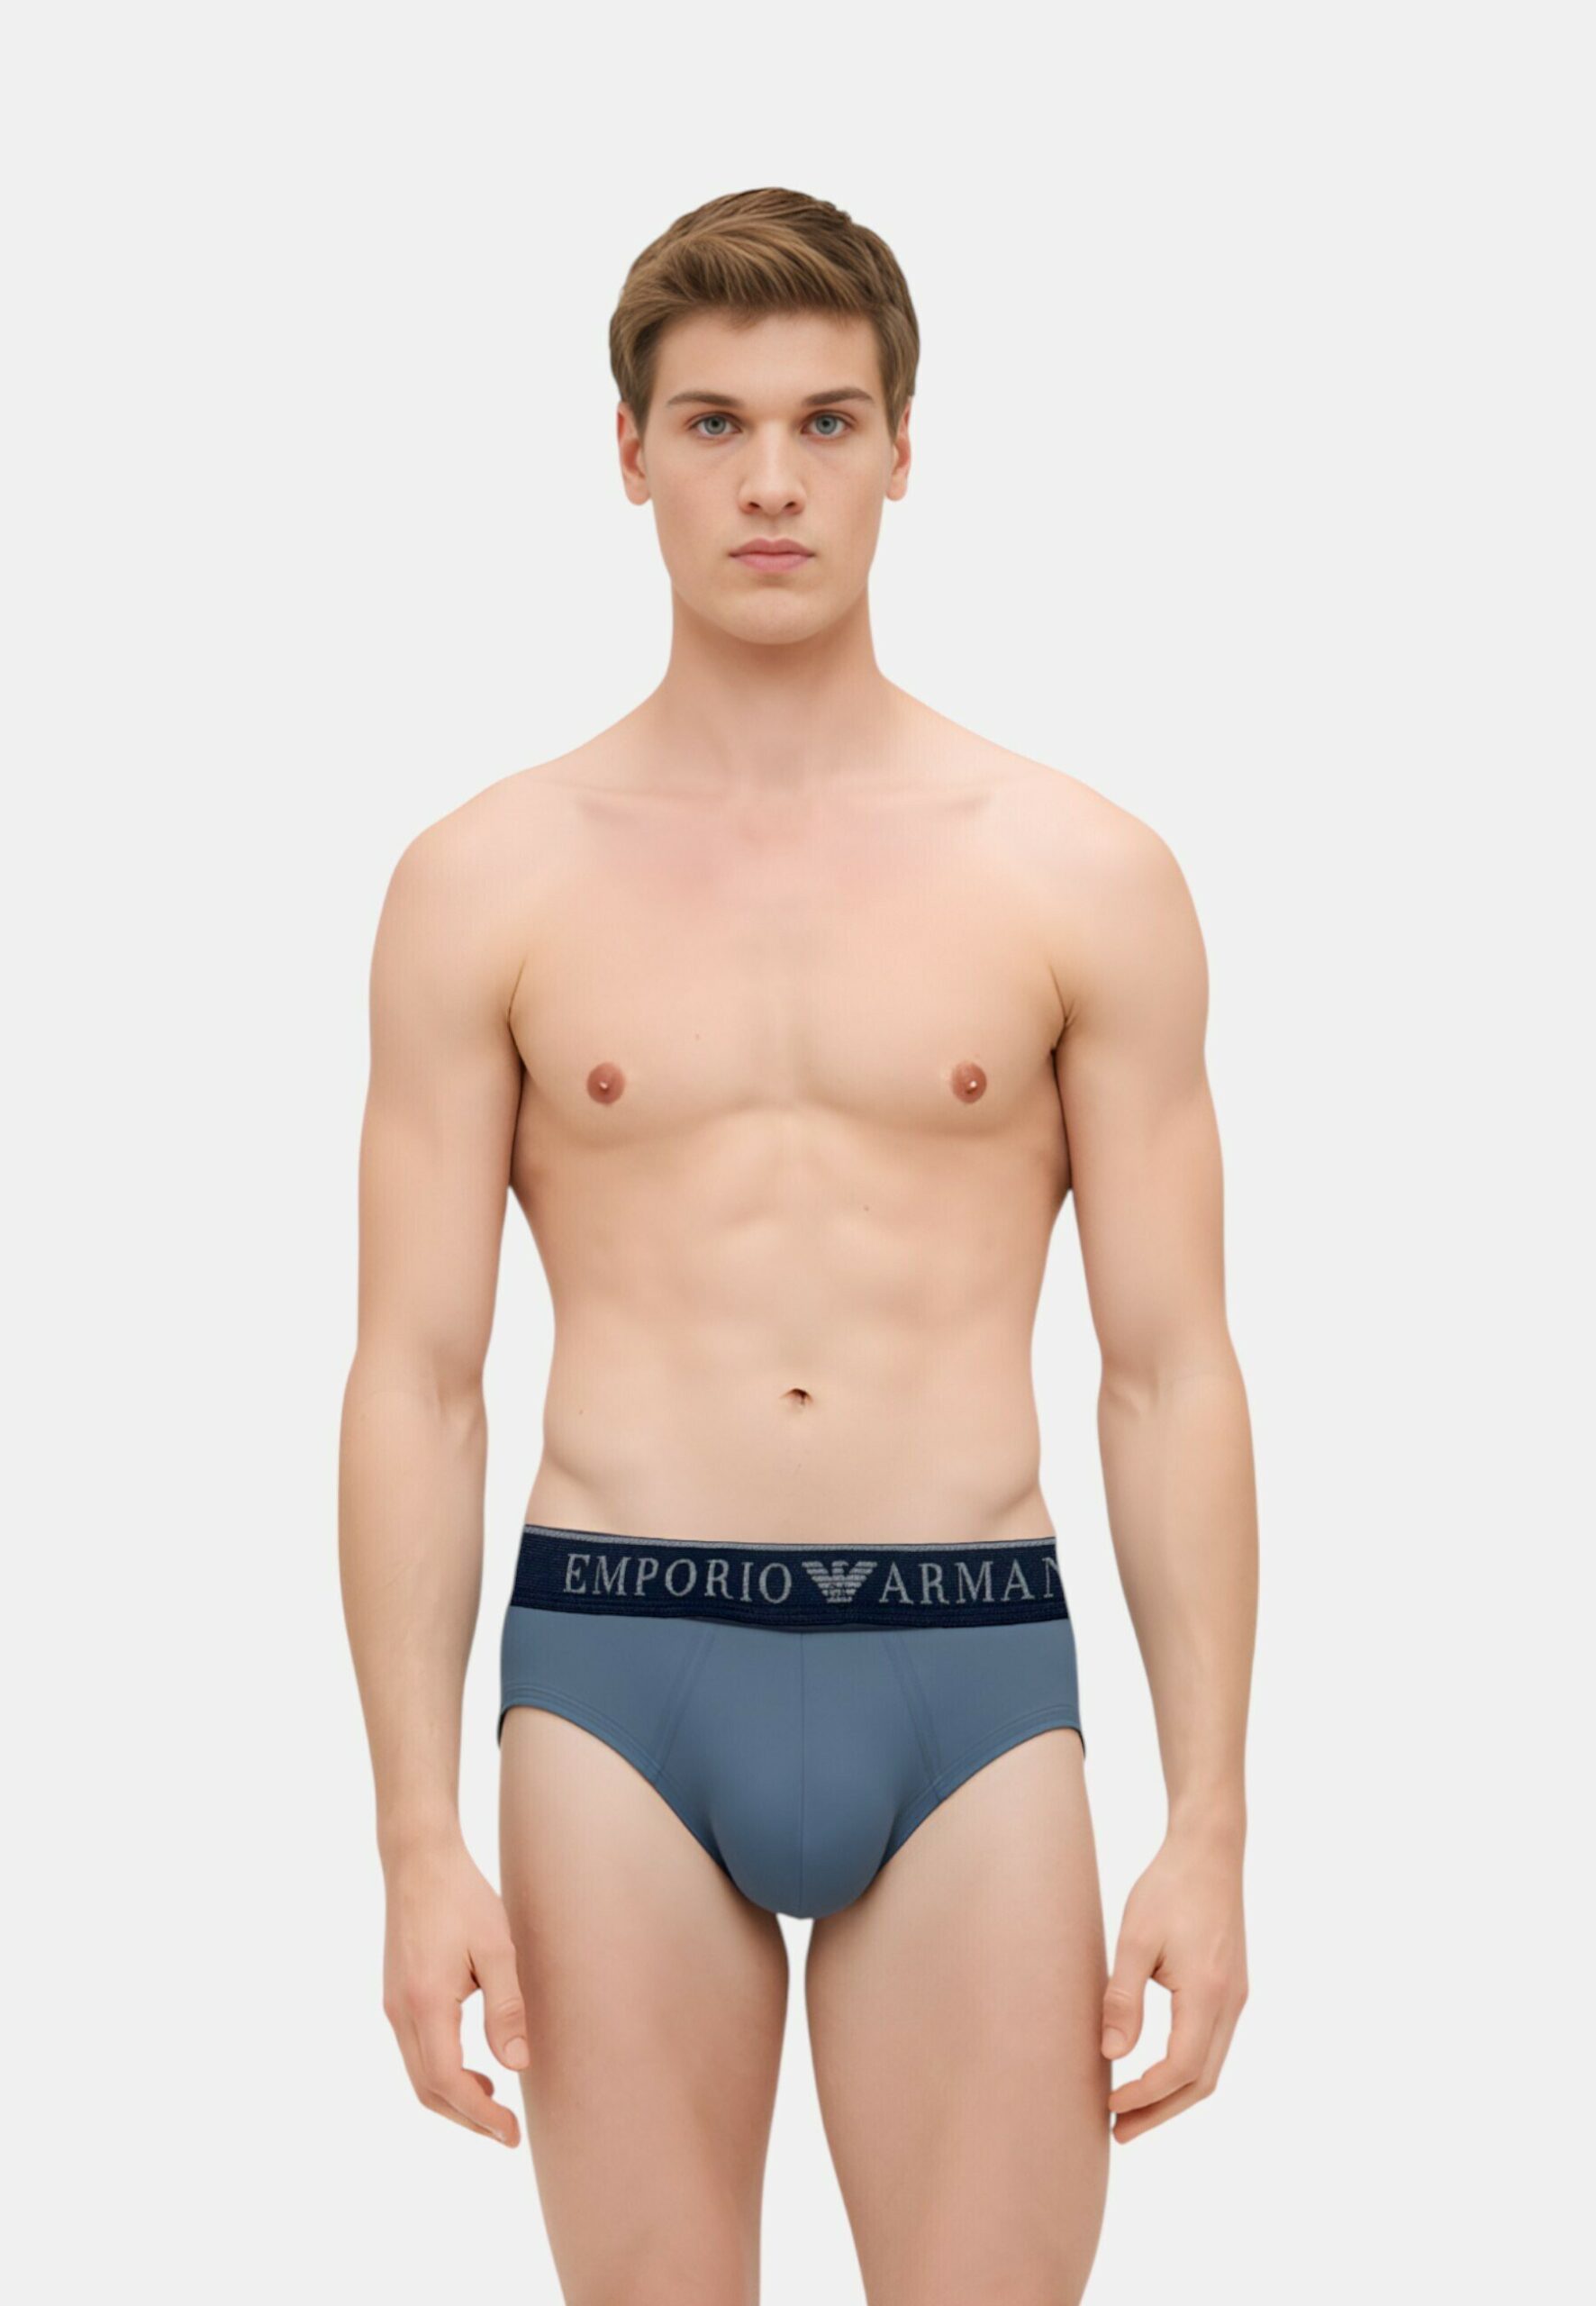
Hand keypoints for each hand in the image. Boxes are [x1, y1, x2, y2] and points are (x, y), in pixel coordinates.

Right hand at [382, 1832, 530, 2147]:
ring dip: (454, 2099)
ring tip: (495, 2104)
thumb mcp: (497, 1947)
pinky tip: (474, 2068)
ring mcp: (393, 2006)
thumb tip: (517, 2065)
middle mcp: (401, 2012)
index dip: (480, 2117)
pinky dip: (442, 2074)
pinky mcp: (396, 1997)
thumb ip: (507, 2007)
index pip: (449, 2082)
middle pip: (428, 2090)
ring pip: (418, 2075)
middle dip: (467, 2119)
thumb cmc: (462, 1896)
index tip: (511, 2134)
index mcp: (426, 2003)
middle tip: (507, 2132)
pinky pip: (415, 2053)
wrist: (418, 1860)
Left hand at [1100, 1828, 1248, 2142]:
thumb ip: (1122, 1997)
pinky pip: (1212, 2044)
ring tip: (1132, 2111)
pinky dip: (1185, 2070)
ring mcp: (1235, 1997)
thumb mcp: (1135, 1938)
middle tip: (1118, 2132)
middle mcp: (1230, 2002)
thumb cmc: (1168, 1887)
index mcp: (1208, 1992)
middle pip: (1200, 2081)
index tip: (1110, 2106)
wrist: (1209, 1851)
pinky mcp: (1232, 1988)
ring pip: (1210, 2067)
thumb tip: (1110, 2054)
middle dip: (1160, 2111)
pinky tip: (1156, 2070)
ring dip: (1173, 2095)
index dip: (1146, 2095)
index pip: (1181, 2068)